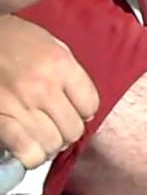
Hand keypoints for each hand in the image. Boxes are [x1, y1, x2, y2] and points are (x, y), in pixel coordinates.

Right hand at [0, 16, 98, 169]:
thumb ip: (68, 73)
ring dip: (48, 145)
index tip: (72, 111)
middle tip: (54, 126)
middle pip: (73, 129)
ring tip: (39, 136)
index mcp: (59, 64)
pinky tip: (26, 148)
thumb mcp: (48, 43)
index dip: (82, 112)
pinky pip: (26, 150)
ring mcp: (19, 105)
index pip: (90, 106)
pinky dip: (30, 155)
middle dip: (66, 131)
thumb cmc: (8, 39)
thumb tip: (84, 107)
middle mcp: (42, 86)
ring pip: (52, 144)